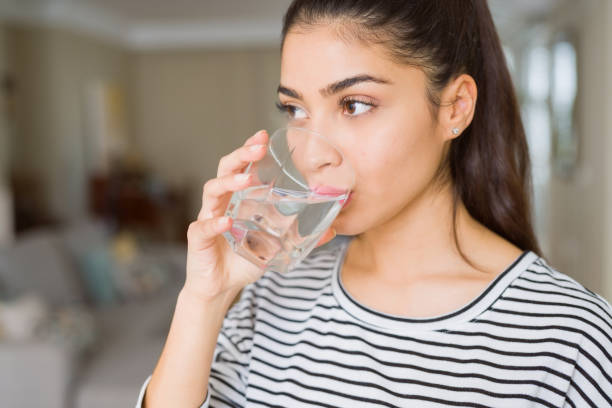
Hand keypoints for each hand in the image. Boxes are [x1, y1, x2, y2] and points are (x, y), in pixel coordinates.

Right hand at [183, 129, 336, 301]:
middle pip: (225, 170)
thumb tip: (331, 230)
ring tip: (245, 180)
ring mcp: (207, 219)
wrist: (219, 288)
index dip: (249, 150)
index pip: (241, 167)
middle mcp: (221, 204)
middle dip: (240, 156)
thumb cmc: (243, 259)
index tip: (263, 136)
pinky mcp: (198, 240)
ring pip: (212, 191)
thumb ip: (299, 236)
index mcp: (237, 199)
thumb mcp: (275, 246)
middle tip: (258, 148)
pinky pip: (202, 227)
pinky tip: (225, 222)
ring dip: (228, 183)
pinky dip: (213, 223)